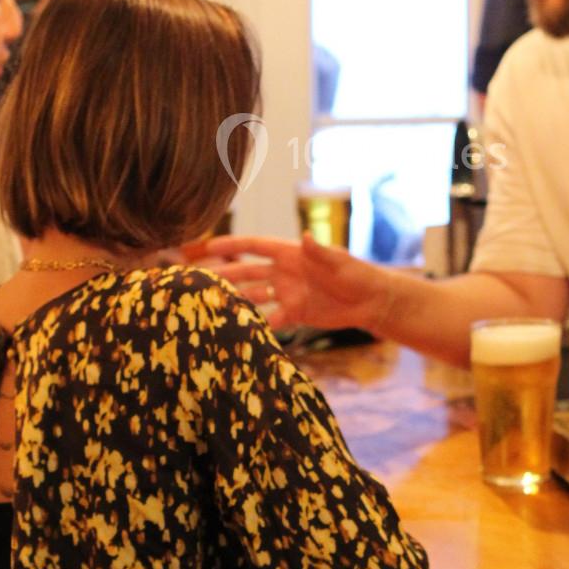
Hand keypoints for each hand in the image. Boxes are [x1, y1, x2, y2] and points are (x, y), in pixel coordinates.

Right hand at [201, 233, 389, 330]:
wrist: (371, 301)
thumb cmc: (358, 275)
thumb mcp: (340, 262)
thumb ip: (321, 252)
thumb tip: (307, 236)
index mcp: (292, 253)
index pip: (255, 247)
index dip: (232, 246)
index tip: (207, 246)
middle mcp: (285, 271)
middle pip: (247, 272)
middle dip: (223, 275)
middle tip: (197, 280)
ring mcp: (287, 292)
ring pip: (254, 295)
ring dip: (234, 300)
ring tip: (210, 307)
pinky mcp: (295, 313)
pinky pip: (270, 318)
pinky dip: (255, 324)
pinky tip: (238, 331)